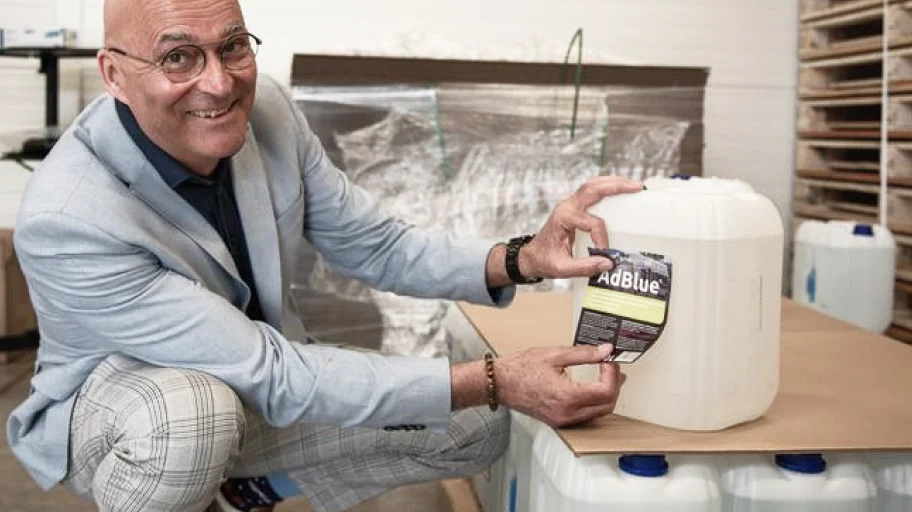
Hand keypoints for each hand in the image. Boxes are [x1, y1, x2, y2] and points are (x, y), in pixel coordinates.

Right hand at [495, 344, 625, 427]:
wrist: (498, 383)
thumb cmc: (520, 368)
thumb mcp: (554, 354)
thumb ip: (584, 353)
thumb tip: (606, 351)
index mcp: (567, 396)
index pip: (606, 390)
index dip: (612, 373)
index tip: (609, 359)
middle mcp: (567, 413)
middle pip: (607, 405)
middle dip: (614, 385)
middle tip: (612, 366)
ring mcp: (563, 420)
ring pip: (599, 413)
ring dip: (607, 395)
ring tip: (607, 375)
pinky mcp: (559, 421)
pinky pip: (586, 416)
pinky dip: (595, 403)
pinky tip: (593, 389)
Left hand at [520, 176, 642, 278]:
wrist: (532, 256)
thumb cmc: (545, 261)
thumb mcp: (562, 268)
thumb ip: (584, 267)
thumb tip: (608, 263)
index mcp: (563, 218)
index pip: (590, 222)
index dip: (601, 236)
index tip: (605, 251)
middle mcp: (566, 206)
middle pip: (592, 189)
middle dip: (616, 186)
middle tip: (637, 187)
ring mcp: (570, 204)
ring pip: (592, 185)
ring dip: (613, 183)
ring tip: (633, 185)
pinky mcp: (574, 206)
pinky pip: (591, 192)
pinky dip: (607, 187)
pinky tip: (620, 189)